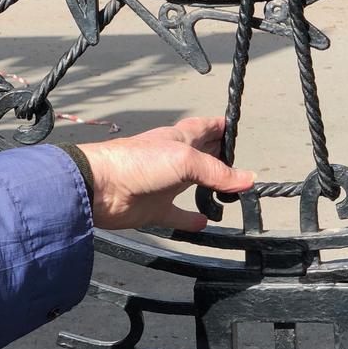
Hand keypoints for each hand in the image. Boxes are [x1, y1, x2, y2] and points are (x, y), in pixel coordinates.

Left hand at [78, 115, 254, 232]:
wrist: (100, 187)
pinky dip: (190, 219)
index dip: (221, 126)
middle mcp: (173, 159)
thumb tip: (248, 179)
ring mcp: (163, 185)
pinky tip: (204, 222)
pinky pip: (177, 215)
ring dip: (209, 187)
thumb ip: (216, 170)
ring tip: (229, 194)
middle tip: (241, 164)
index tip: (237, 128)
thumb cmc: (138, 162)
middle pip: (202, 155)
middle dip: (220, 156)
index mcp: (179, 139)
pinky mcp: (154, 209)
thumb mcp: (184, 159)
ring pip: (192, 184)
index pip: (205, 127)